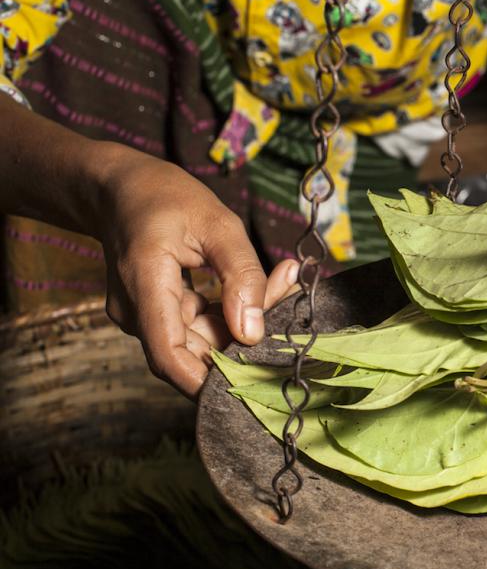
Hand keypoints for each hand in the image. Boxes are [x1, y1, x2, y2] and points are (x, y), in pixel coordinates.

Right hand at [96, 149, 298, 398]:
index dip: (208, 381)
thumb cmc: (166, 197)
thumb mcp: (218, 223)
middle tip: (285, 291)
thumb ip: (241, 275)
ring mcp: (143, 314)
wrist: (120, 187)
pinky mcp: (154, 312)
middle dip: (243, 335)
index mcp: (145, 284)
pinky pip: (193, 325)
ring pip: (199, 337)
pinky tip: (256, 285)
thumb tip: (253, 332)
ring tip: (278, 279)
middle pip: (194, 348)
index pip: (169, 357)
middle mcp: (136, 310)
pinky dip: (226, 311)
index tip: (254, 380)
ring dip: (240, 319)